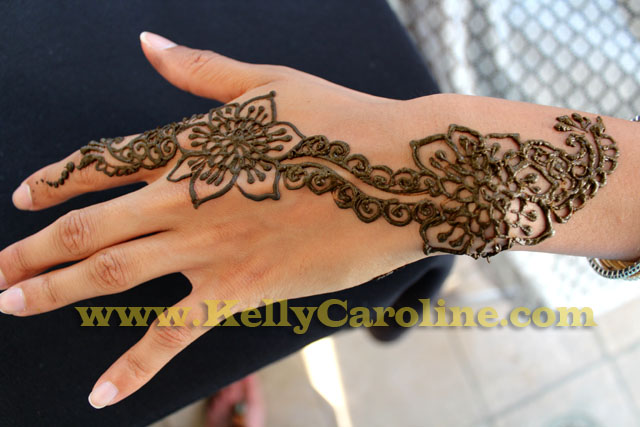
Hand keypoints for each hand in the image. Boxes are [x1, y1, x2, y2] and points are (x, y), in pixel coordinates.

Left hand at [0, 32, 426, 407]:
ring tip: (8, 305)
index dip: (55, 180)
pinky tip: (98, 394)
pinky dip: (133, 365)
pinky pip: (172, 334)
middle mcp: (185, 195)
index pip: (101, 162)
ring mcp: (208, 246)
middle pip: (86, 226)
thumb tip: (147, 41)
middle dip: (29, 249)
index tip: (21, 196)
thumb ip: (201, 71)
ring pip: (109, 274)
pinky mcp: (240, 289)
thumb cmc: (340, 120)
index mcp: (192, 143)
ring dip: (50, 291)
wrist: (398, 172)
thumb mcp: (268, 83)